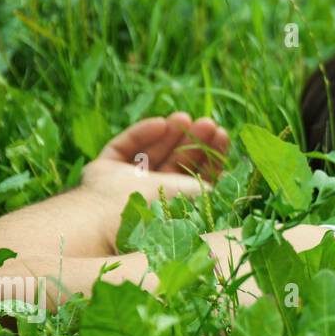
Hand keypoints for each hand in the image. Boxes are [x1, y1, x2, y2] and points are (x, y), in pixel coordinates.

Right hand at [81, 112, 230, 204]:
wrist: (118, 217)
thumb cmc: (164, 211)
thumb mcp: (202, 198)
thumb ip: (217, 187)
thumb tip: (232, 176)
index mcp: (177, 209)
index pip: (197, 178)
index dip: (211, 155)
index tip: (223, 134)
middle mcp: (151, 198)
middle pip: (176, 163)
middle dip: (193, 141)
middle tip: (208, 122)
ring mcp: (125, 186)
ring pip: (151, 153)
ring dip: (170, 135)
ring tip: (184, 117)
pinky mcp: (102, 173)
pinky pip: (122, 148)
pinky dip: (141, 134)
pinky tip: (160, 123)